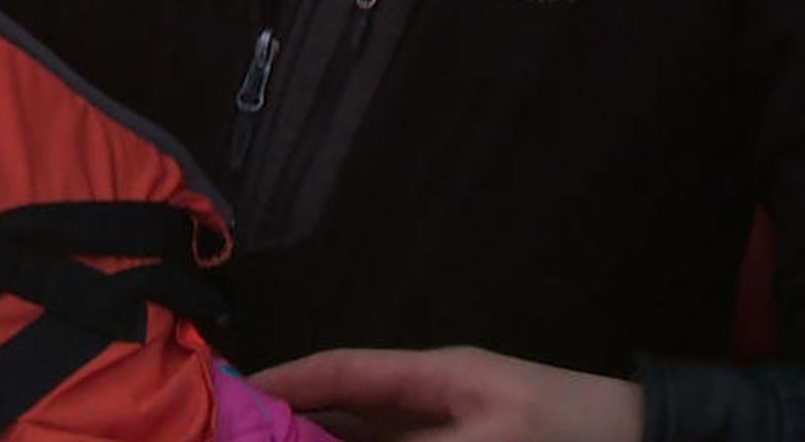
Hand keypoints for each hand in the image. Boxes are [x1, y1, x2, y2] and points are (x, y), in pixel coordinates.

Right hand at [250, 346, 643, 441]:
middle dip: (295, 424)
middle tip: (243, 437)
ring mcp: (450, 432)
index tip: (233, 396)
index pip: (343, 370)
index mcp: (435, 374)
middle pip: (347, 410)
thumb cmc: (571, 430)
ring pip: (370, 440)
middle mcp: (433, 400)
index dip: (286, 380)